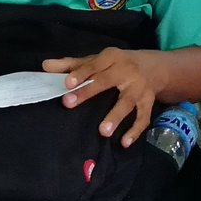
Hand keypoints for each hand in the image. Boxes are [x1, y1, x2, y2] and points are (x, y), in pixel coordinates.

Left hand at [42, 48, 163, 147]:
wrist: (155, 67)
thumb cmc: (118, 65)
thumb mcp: (97, 61)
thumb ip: (71, 65)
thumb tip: (45, 66)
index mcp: (112, 58)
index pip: (94, 65)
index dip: (80, 73)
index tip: (66, 83)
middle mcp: (127, 71)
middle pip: (106, 81)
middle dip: (88, 92)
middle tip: (69, 103)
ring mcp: (139, 88)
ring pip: (127, 102)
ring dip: (116, 116)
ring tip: (103, 131)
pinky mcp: (148, 102)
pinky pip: (143, 117)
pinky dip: (135, 131)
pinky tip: (124, 143)